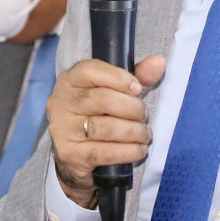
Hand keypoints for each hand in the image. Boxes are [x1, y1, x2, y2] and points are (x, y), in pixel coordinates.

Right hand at [48, 57, 164, 207]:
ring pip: (106, 127)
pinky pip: (106, 152)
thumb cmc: (97, 116)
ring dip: (134, 131)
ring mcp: (62, 129)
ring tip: (144, 134)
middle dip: (132, 108)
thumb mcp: (114, 92)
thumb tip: (158, 63)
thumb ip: (137, 76)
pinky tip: (139, 150)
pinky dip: (129, 151)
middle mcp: (61, 102)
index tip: (138, 89)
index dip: (119, 78)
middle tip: (144, 116)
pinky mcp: (70, 154)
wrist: (74, 157)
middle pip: (103, 99)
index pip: (91, 70)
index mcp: (69, 80)